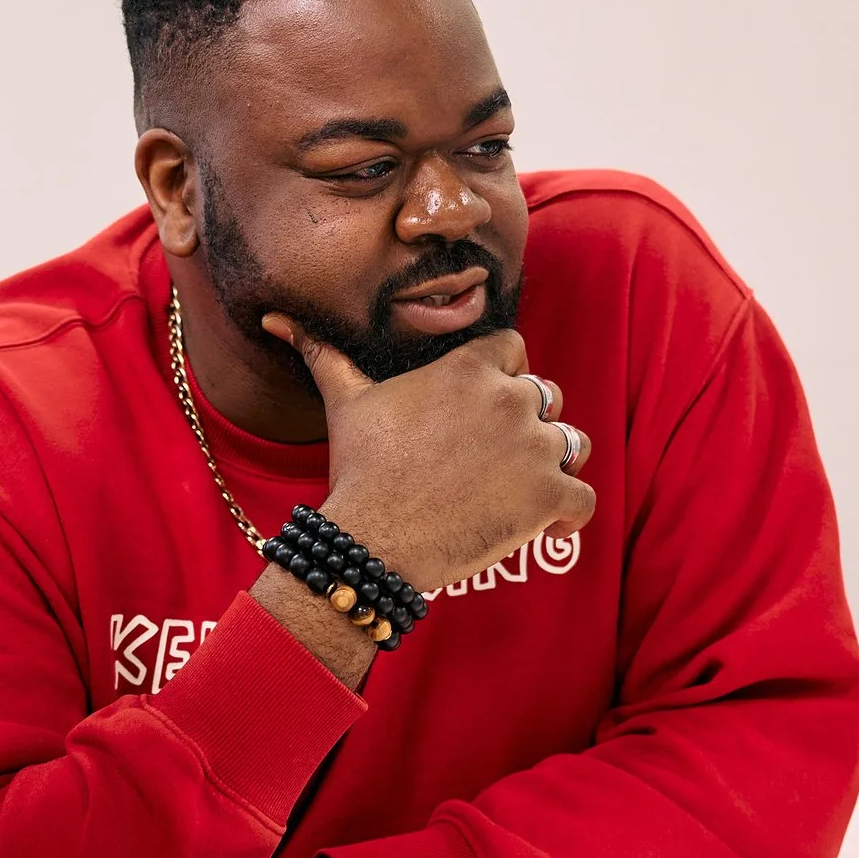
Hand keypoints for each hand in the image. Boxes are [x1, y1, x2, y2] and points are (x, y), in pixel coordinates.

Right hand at [263, 316, 595, 594]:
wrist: (373, 539)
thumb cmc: (360, 470)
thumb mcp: (345, 403)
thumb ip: (323, 354)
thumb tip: (275, 318)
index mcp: (468, 369)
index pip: (515, 350)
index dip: (506, 375)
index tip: (486, 406)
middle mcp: (509, 400)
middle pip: (547, 396)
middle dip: (529, 422)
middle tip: (498, 457)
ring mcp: (534, 448)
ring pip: (574, 443)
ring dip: (556, 463)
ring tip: (525, 487)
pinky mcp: (548, 497)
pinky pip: (583, 500)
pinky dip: (570, 515)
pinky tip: (547, 527)